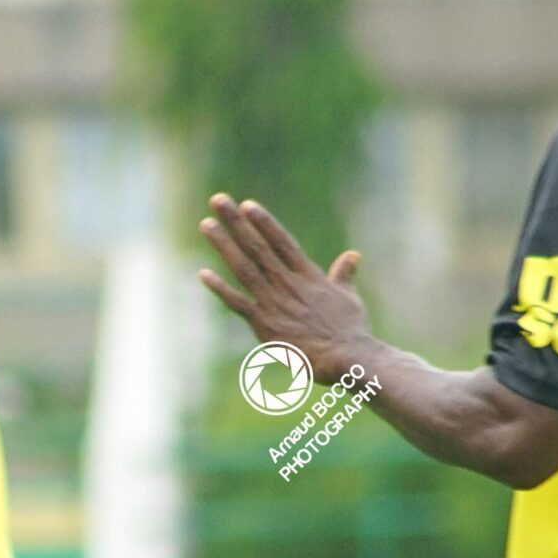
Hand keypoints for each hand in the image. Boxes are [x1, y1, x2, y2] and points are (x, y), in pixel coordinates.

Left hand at [197, 194, 370, 382]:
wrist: (347, 357)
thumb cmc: (351, 330)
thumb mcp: (349, 296)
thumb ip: (344, 274)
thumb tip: (353, 256)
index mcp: (308, 275)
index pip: (282, 241)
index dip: (263, 222)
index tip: (247, 205)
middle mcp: (288, 283)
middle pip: (257, 246)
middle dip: (236, 222)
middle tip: (218, 200)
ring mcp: (275, 302)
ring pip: (244, 267)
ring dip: (224, 245)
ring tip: (206, 225)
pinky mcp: (265, 325)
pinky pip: (238, 303)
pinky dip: (221, 289)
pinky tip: (204, 274)